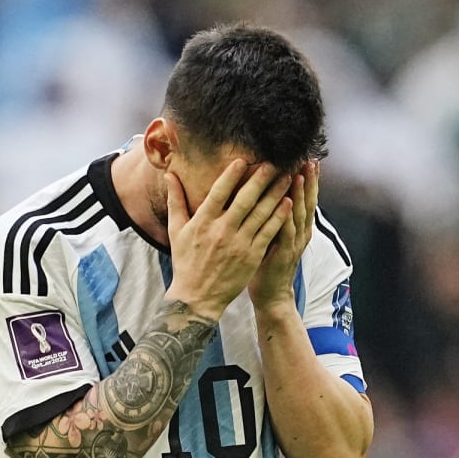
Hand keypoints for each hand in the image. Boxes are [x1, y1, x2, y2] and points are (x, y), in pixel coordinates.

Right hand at [164, 160, 293, 320]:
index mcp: (202, 222)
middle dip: (261, 178)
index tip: (243, 159)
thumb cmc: (186, 262)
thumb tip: (170, 174)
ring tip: (288, 177)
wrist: (197, 298)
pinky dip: (279, 216)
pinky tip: (288, 202)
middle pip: (245, 199)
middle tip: (274, 162)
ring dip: (276, 193)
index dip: (232, 174)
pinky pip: (268, 231)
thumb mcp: (176, 231)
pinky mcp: (252, 256)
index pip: (219, 192)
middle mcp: (222, 231)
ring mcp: (239, 244)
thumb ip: (176, 201)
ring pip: (261, 213)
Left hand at [249, 160, 318, 311]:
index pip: (304, 198)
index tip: (307, 159)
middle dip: (309, 180)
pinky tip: (289, 202)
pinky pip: (286, 232)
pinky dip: (288, 217)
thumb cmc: (267, 265)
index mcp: (297, 228)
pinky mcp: (284, 254)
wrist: (271, 295)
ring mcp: (294, 244)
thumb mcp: (272, 235)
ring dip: (301, 193)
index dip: (308, 180)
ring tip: (301, 173)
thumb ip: (273, 216)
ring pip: (299, 214)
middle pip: (307, 201)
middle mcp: (300, 233)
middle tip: (309, 159)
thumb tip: (266, 194)